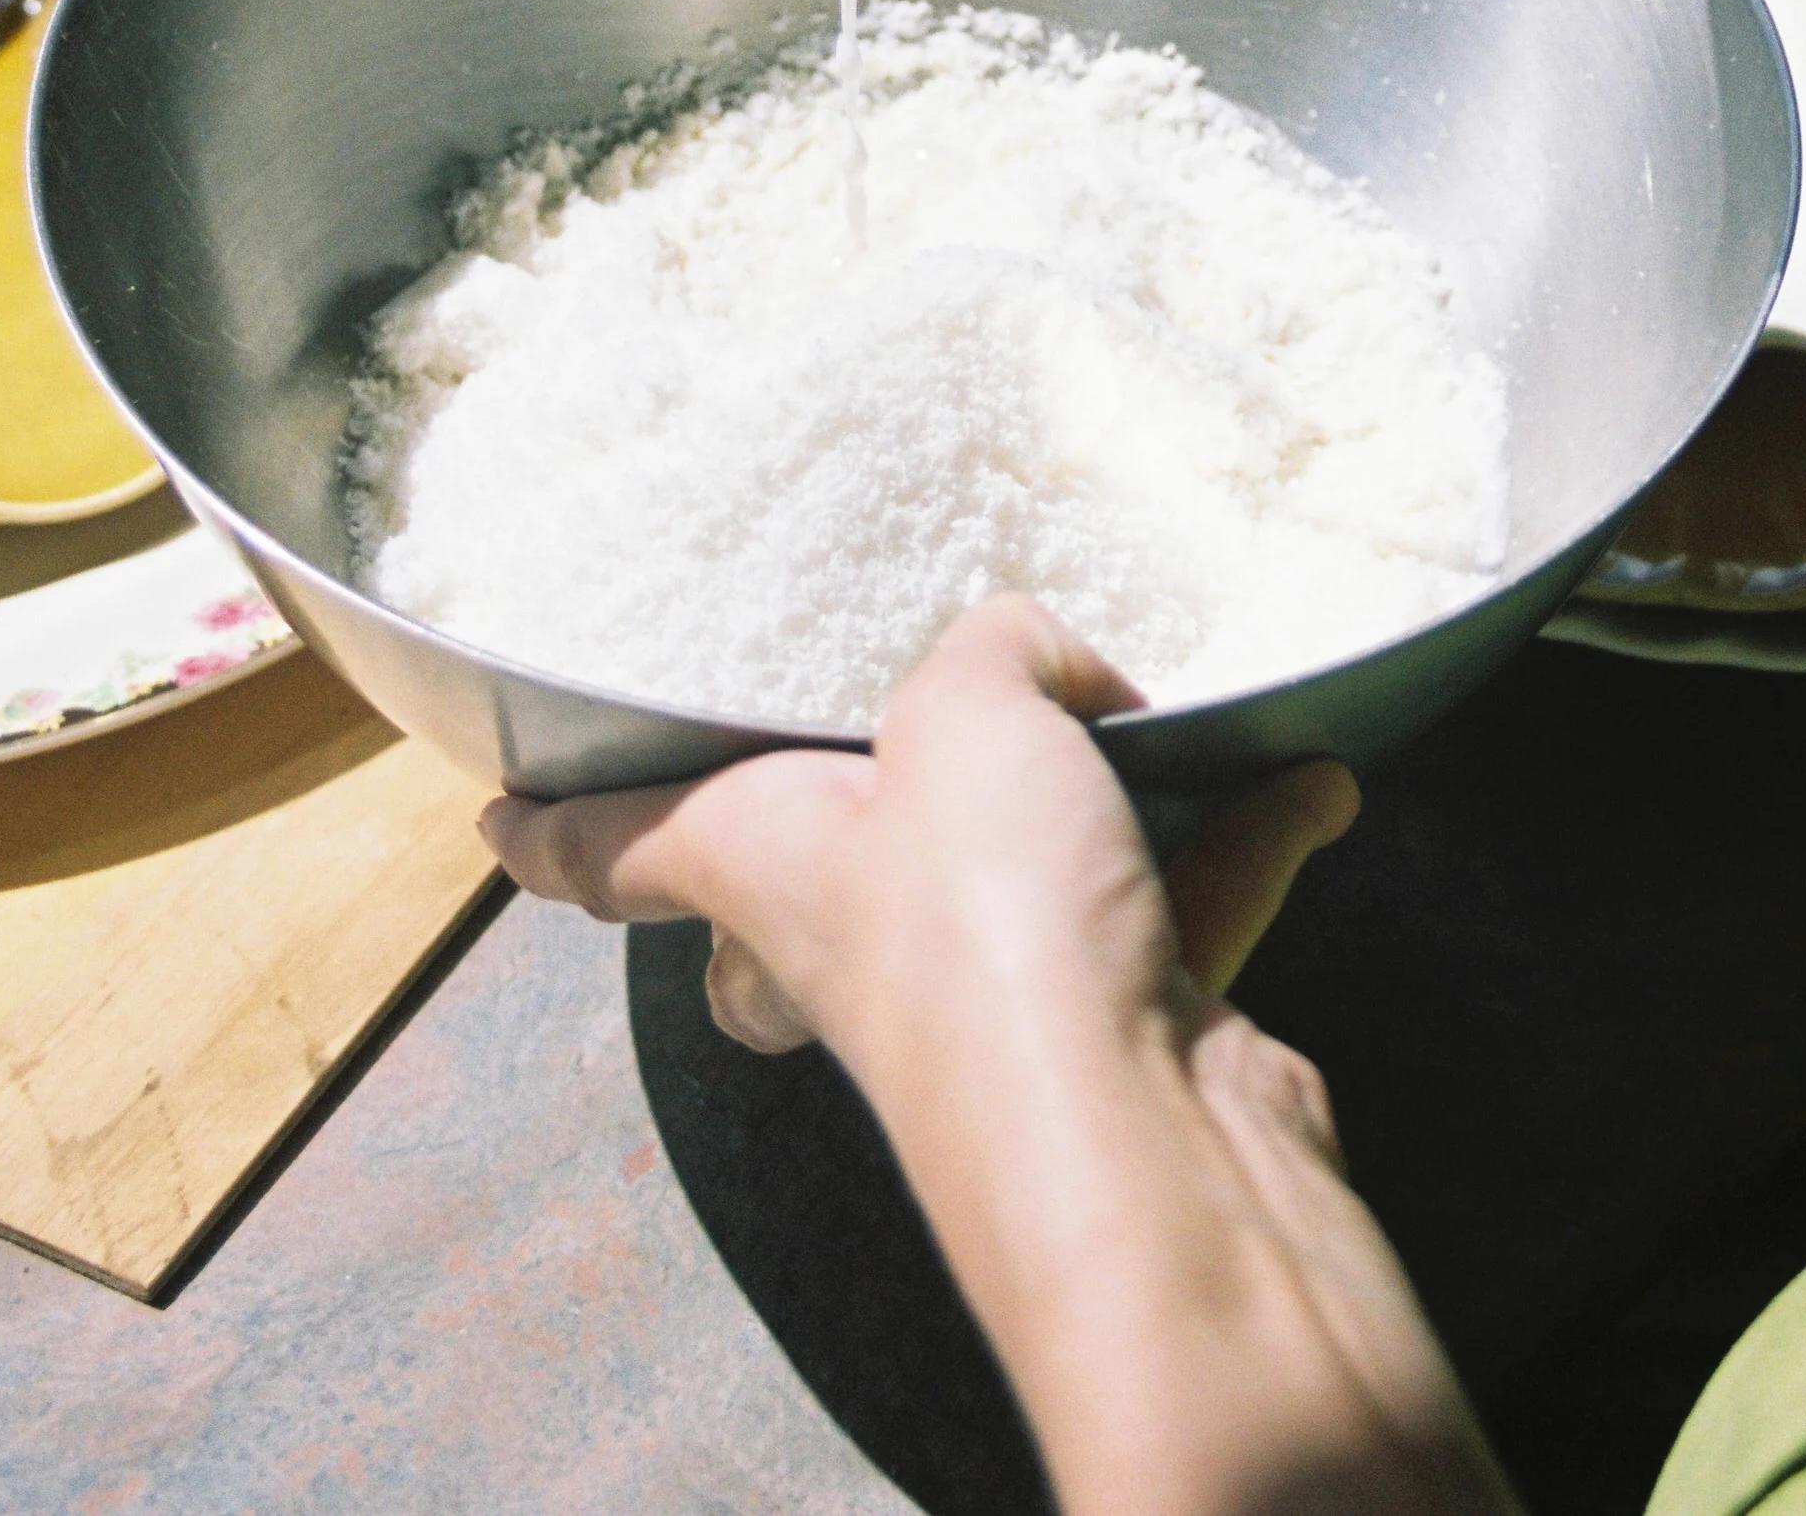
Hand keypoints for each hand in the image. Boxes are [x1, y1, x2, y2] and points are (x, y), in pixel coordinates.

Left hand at [488, 601, 1519, 1515]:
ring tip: (1146, 711)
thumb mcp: (971, 709)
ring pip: (1000, 897)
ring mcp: (997, 1003)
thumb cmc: (993, 931)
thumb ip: (996, 649)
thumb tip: (1051, 676)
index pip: (618, 848)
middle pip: (790, 905)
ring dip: (1078, 804)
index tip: (496, 824)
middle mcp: (863, 943)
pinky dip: (1239, 838)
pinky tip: (1309, 775)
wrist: (1147, 1157)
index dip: (553, 832)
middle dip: (808, 851)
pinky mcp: (1124, 1028)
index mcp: (770, 864)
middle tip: (850, 764)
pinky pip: (1174, 904)